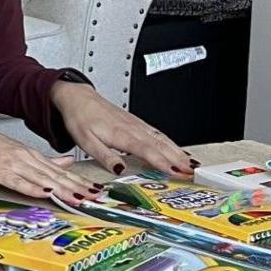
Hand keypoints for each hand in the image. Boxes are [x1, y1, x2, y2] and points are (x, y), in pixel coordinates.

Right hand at [0, 117, 103, 206]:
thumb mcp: (18, 151)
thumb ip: (44, 160)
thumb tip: (67, 162)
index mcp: (32, 155)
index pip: (62, 171)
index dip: (81, 181)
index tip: (97, 191)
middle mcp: (27, 158)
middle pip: (57, 176)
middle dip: (78, 188)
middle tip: (96, 198)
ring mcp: (13, 164)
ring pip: (43, 179)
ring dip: (62, 189)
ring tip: (79, 198)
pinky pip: (18, 181)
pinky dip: (33, 187)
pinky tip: (44, 193)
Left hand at [51, 81, 194, 179]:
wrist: (79, 99)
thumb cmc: (81, 119)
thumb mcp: (86, 142)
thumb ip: (105, 156)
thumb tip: (120, 170)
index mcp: (120, 134)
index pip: (146, 150)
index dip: (162, 162)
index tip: (175, 171)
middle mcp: (132, 129)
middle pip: (160, 145)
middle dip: (177, 159)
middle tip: (192, 172)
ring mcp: (137, 125)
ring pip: (162, 139)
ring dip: (178, 152)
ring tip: (191, 164)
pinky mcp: (137, 123)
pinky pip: (158, 133)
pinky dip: (172, 143)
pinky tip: (179, 150)